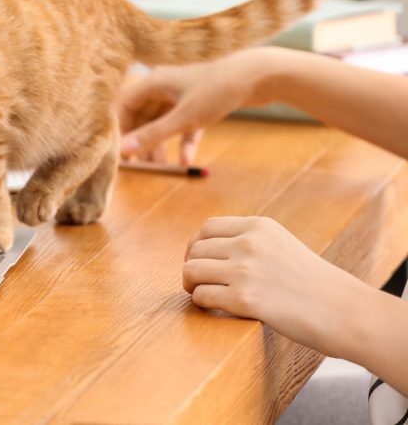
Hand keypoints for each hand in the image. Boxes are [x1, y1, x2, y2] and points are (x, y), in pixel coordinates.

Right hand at [118, 49, 273, 164]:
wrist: (262, 75)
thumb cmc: (219, 89)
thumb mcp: (183, 117)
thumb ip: (152, 136)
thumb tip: (122, 152)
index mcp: (154, 81)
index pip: (125, 106)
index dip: (121, 129)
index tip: (121, 153)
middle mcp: (165, 85)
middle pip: (143, 116)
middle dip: (141, 140)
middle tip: (139, 166)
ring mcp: (184, 93)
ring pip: (164, 122)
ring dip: (162, 144)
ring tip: (162, 167)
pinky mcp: (202, 102)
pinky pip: (186, 124)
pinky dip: (184, 141)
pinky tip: (186, 161)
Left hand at [182, 216, 368, 356]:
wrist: (345, 311)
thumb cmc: (314, 283)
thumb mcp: (281, 244)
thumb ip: (249, 241)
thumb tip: (206, 248)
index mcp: (258, 226)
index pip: (207, 228)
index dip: (196, 246)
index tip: (199, 260)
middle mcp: (249, 243)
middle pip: (195, 250)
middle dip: (192, 267)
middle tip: (199, 282)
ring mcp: (246, 270)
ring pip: (191, 271)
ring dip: (192, 285)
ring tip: (202, 294)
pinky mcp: (245, 299)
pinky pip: (202, 296)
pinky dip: (202, 303)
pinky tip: (215, 308)